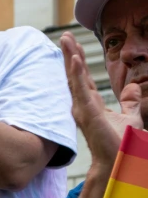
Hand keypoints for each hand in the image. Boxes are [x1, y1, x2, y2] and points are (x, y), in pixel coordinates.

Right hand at [61, 32, 142, 171]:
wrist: (121, 160)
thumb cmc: (122, 143)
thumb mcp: (131, 116)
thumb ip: (130, 102)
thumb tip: (133, 88)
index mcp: (92, 105)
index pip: (83, 79)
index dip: (78, 63)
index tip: (73, 46)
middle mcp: (83, 105)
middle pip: (75, 75)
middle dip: (69, 55)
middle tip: (64, 37)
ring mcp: (83, 108)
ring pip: (74, 79)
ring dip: (70, 59)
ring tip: (65, 41)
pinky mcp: (87, 112)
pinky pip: (81, 89)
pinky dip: (77, 74)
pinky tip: (75, 60)